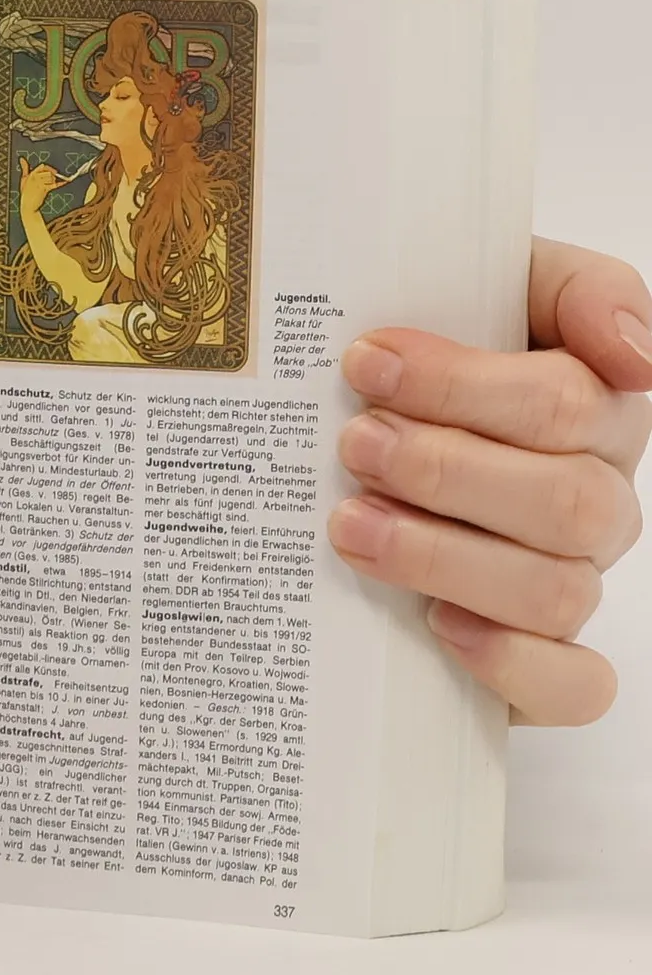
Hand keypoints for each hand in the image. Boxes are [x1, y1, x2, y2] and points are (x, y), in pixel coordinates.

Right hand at [19, 155, 61, 210]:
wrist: (28, 206)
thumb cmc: (26, 193)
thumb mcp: (23, 180)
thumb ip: (24, 168)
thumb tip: (22, 159)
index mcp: (31, 174)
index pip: (43, 167)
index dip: (49, 169)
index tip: (54, 172)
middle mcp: (35, 178)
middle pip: (48, 172)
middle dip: (53, 175)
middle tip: (52, 181)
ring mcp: (39, 183)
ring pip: (51, 178)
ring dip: (54, 180)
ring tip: (51, 185)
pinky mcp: (43, 189)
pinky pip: (54, 184)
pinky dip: (61, 183)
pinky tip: (65, 182)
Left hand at [328, 238, 651, 723]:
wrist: (372, 434)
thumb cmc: (429, 362)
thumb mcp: (491, 290)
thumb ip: (572, 289)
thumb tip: (632, 351)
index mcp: (594, 410)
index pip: (566, 401)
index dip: (464, 383)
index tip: (367, 360)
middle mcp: (594, 500)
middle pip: (564, 499)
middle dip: (446, 468)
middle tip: (353, 443)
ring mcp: (570, 580)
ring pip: (557, 589)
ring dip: (446, 556)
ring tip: (349, 524)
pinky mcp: (540, 662)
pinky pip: (572, 685)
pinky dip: (511, 660)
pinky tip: (438, 624)